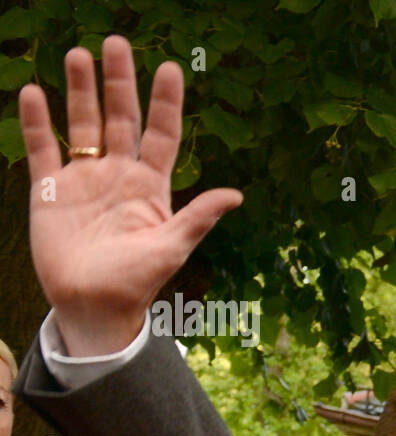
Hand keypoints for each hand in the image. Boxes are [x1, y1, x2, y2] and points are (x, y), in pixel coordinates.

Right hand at [18, 35, 242, 356]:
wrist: (93, 306)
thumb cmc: (137, 283)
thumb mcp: (171, 249)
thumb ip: (198, 218)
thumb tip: (236, 195)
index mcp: (151, 187)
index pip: (161, 134)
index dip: (165, 102)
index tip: (169, 67)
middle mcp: (118, 175)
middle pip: (121, 118)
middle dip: (119, 81)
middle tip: (115, 42)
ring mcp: (84, 179)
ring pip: (83, 124)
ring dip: (79, 90)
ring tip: (77, 54)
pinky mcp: (50, 190)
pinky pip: (43, 148)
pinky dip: (38, 122)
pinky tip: (34, 93)